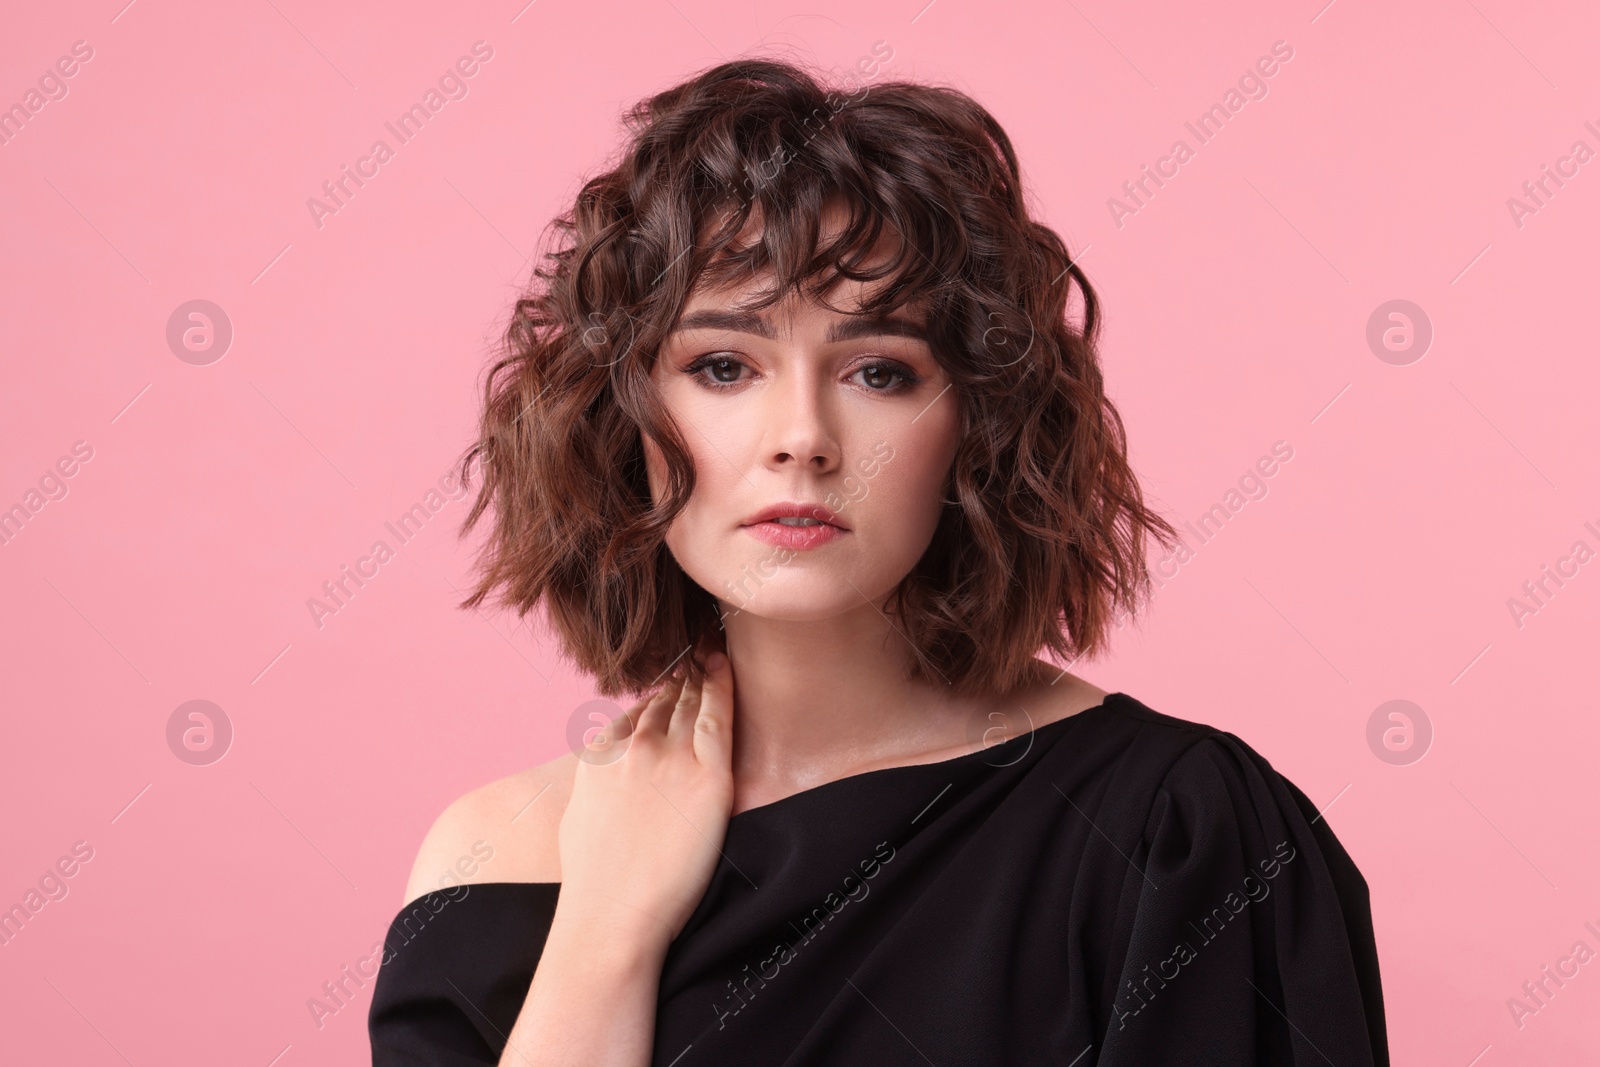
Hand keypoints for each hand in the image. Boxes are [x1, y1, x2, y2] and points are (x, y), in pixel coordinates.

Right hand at [554, 641, 735, 953]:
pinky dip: (722, 686)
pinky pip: (718, 718)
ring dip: (700, 672)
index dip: (654, 694)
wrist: (610, 915)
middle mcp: (633, 749)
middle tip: (696, 649)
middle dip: (681, 673)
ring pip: (690, 701)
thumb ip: (595, 784)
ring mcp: (670, 759)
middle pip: (664, 700)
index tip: (668, 680)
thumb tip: (604, 778)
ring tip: (710, 650)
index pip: (633, 713)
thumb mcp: (579, 817)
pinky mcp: (708, 778)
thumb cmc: (593, 883)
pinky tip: (725, 666)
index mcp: (600, 757)